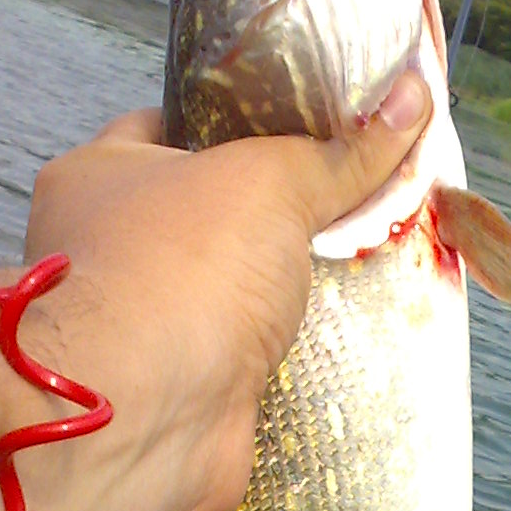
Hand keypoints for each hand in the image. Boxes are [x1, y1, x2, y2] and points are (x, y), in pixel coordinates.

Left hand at [22, 71, 431, 510]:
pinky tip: (350, 339)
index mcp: (98, 175)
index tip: (303, 124)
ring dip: (291, 291)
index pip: (167, 125)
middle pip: (212, 215)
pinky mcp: (188, 388)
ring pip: (235, 294)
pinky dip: (295, 355)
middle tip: (349, 199)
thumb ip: (340, 149)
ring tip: (366, 264)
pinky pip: (253, 361)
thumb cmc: (174, 275)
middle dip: (279, 214)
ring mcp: (147, 325)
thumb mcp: (272, 180)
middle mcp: (112, 250)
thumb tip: (411, 95)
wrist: (145, 415)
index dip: (238, 121)